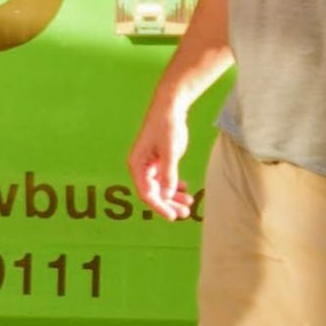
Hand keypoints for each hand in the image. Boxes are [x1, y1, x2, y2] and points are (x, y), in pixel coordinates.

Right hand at [128, 101, 194, 219]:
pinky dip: (175, 186)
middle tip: (184, 214)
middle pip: (154, 192)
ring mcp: (150, 165)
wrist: (170, 108)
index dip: (159, 206)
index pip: (146, 192)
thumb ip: (169, 172)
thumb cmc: (166, 126)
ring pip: (161, 187)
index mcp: (137, 165)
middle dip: (168, 204)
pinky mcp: (159, 161)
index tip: (172, 217)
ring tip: (188, 205)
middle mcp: (141, 167)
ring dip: (173, 197)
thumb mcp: (170, 150)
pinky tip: (185, 190)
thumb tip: (168, 195)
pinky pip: (166, 179)